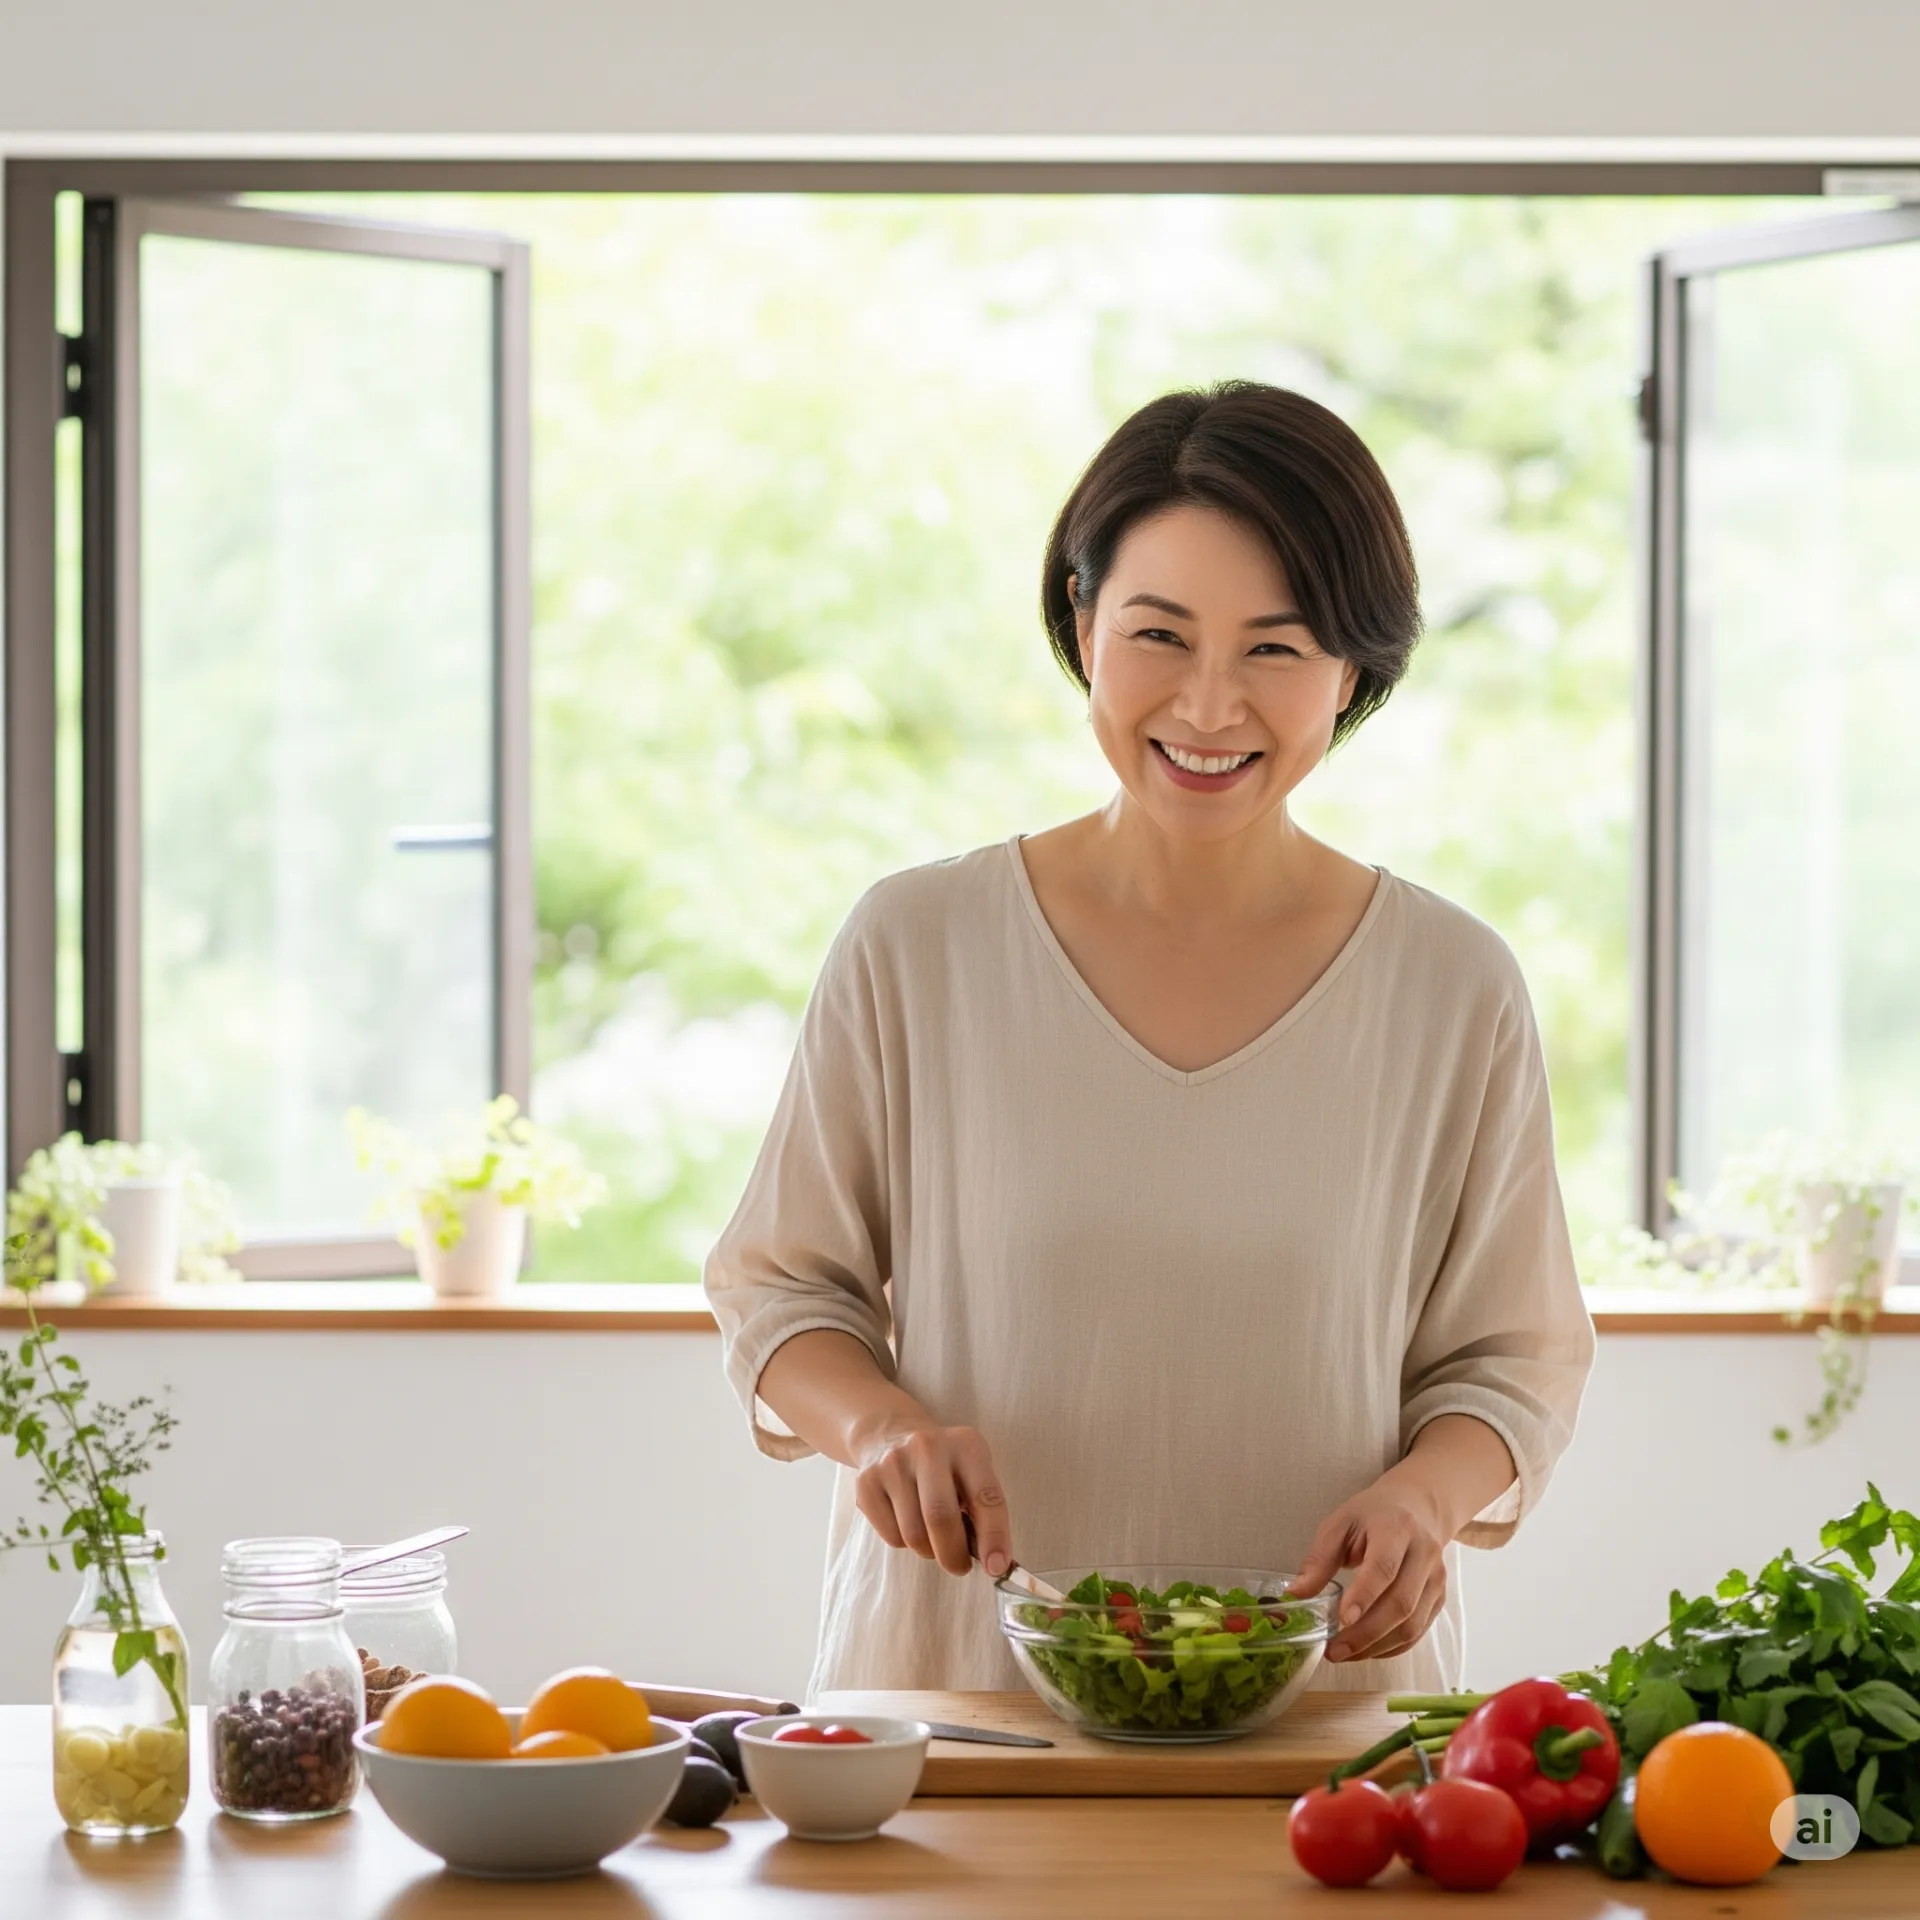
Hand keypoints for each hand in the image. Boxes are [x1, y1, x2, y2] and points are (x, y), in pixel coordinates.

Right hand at [850, 1419, 1013, 1577]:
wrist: (890, 1435)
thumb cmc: (943, 1465)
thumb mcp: (971, 1470)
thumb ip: (983, 1509)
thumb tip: (991, 1561)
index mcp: (965, 1445)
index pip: (985, 1496)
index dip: (994, 1536)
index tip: (996, 1567)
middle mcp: (927, 1448)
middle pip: (940, 1517)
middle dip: (953, 1555)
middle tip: (960, 1566)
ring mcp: (892, 1463)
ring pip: (914, 1535)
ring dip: (929, 1551)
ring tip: (932, 1538)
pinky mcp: (866, 1482)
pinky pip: (891, 1537)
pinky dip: (905, 1543)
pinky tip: (907, 1522)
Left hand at [1288, 1477, 1449, 1663]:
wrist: (1417, 1507)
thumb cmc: (1373, 1516)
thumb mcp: (1340, 1524)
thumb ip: (1319, 1559)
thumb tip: (1296, 1594)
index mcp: (1396, 1528)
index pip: (1383, 1567)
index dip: (1364, 1596)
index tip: (1343, 1619)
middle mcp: (1424, 1554)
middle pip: (1401, 1602)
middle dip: (1366, 1633)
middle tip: (1335, 1650)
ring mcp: (1436, 1578)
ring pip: (1412, 1624)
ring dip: (1377, 1646)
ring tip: (1345, 1653)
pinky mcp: (1439, 1598)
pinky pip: (1418, 1632)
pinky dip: (1392, 1648)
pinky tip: (1367, 1649)